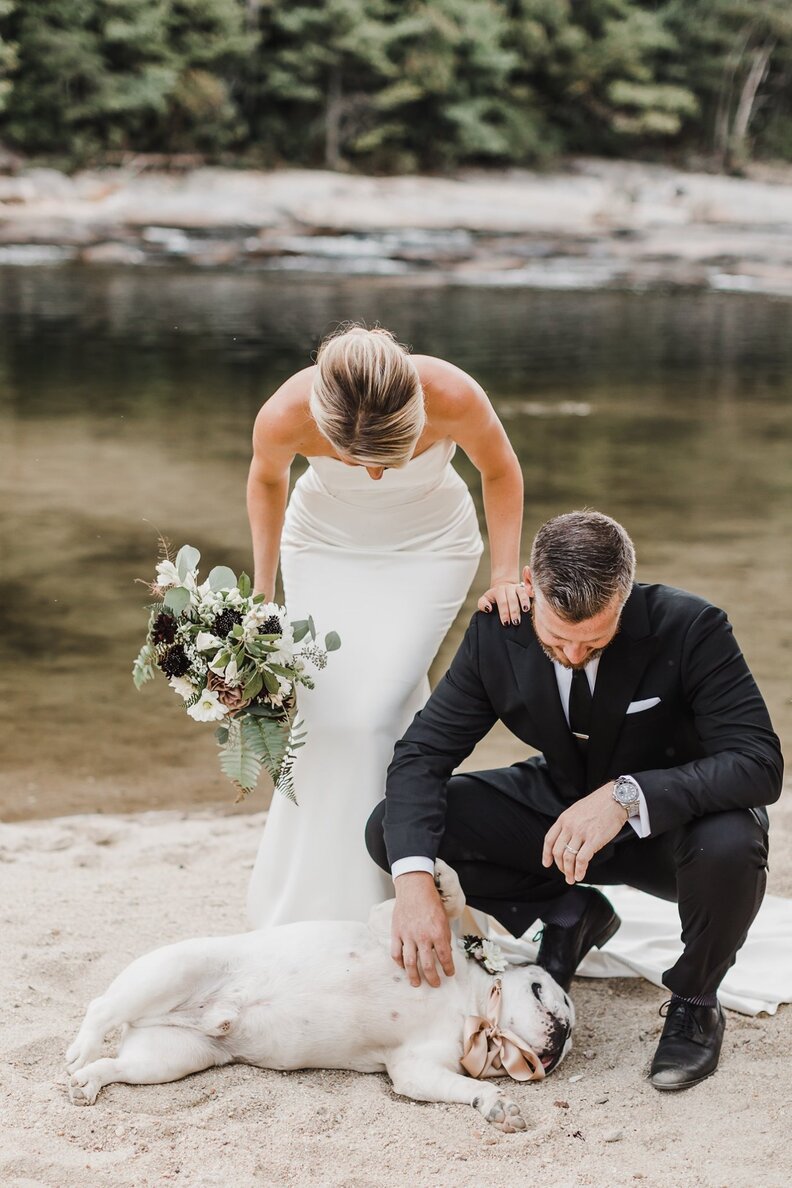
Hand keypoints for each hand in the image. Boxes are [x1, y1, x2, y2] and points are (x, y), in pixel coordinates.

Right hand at [391, 872, 454, 987]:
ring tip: (416, 983)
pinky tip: (402, 967)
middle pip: (427, 965)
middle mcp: (423, 936)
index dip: (448, 969)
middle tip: (435, 984)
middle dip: (432, 978)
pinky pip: (396, 952)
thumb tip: (446, 953)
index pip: (445, 957)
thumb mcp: (444, 919)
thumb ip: (445, 937)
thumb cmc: (431, 902)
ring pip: (410, 963)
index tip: (449, 974)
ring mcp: (408, 935)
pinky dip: (399, 962)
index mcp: (438, 932)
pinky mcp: (397, 933)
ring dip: (413, 976)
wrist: (414, 888)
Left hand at [477, 579, 529, 625]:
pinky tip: (533, 605)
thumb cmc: (495, 597)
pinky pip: (529, 592)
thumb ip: (482, 604)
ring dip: (524, 602)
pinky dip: (531, 597)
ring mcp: (518, 587)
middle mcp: (509, 588)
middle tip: (515, 622)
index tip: (506, 623)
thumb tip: (488, 609)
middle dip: (514, 611)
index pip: (502, 602)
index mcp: (499, 591)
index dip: (504, 612)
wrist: (504, 586)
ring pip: (522, 594)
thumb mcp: (485, 599)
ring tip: (526, 611)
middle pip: (512, 599)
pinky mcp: (525, 589)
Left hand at [542, 783, 625, 884]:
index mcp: (564, 819)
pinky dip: (580, 870)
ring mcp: (581, 833)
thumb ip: (569, 824)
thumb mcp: (577, 810)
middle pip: (557, 851)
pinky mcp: (594, 839)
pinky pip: (582, 859)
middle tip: (565, 874)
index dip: (546, 854)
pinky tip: (580, 875)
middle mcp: (569, 826)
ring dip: (569, 872)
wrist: (615, 798)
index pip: (549, 840)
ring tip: (572, 879)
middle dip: (560, 866)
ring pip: (568, 858)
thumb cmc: (598, 805)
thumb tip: (566, 840)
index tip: (547, 863)